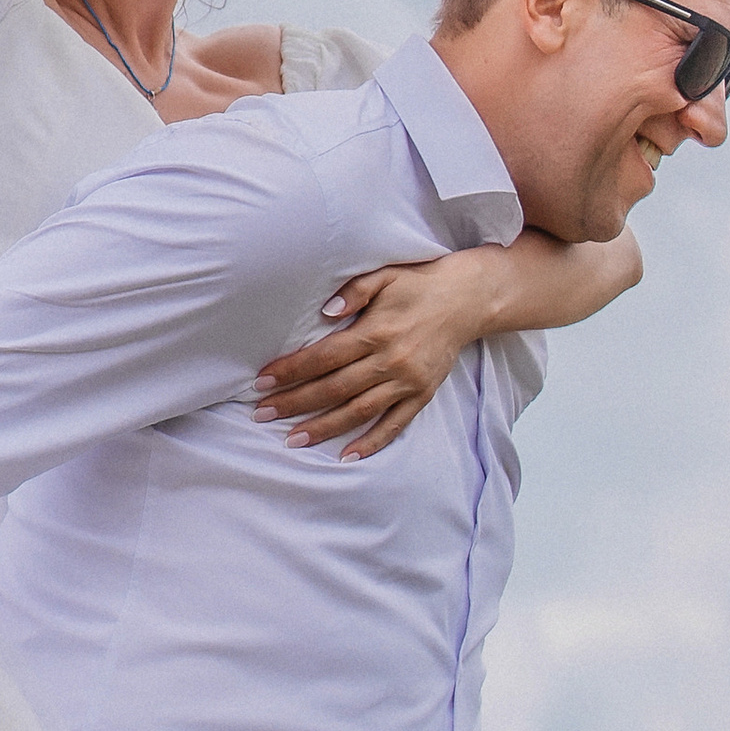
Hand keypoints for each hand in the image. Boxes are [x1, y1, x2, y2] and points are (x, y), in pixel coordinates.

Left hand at [255, 254, 503, 458]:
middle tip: (262, 413)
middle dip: (295, 402)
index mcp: (375, 331)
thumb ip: (354, 291)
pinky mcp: (421, 394)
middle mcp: (389, 361)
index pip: (323, 357)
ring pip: (358, 412)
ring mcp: (406, 382)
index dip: (290, 370)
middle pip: (333, 388)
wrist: (467, 300)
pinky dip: (371, 442)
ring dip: (324, 428)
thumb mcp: (385, 275)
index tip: (262, 382)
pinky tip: (346, 455)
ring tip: (293, 439)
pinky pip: (394, 425)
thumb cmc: (419, 284)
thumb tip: (325, 312)